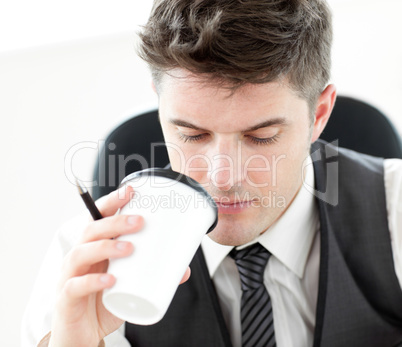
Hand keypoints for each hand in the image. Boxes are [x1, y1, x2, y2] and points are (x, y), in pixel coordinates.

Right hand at [49, 186, 190, 346]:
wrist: (81, 333)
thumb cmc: (103, 299)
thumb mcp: (129, 283)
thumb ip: (153, 274)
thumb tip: (184, 269)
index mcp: (95, 247)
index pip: (99, 218)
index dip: (112, 202)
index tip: (131, 190)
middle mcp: (80, 257)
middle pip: (91, 230)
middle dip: (115, 222)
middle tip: (140, 221)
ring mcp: (70, 276)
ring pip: (79, 253)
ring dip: (105, 246)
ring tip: (129, 248)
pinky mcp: (66, 299)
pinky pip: (74, 286)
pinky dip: (92, 281)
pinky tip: (110, 280)